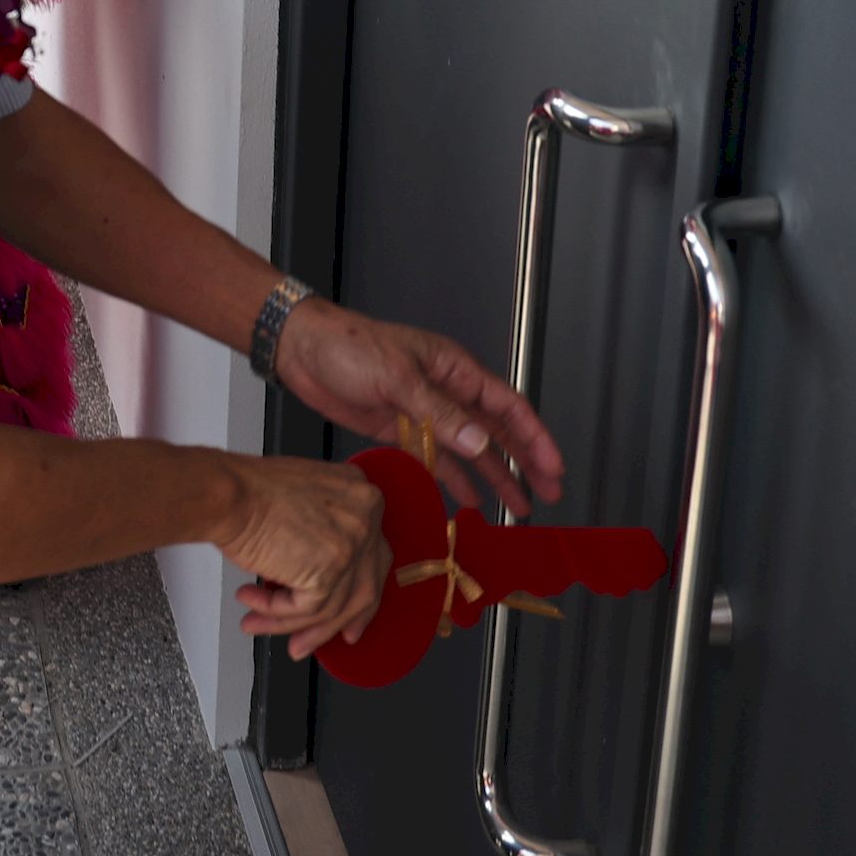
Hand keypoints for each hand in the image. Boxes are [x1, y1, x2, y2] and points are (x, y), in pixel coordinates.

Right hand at [217, 454, 393, 658]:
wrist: (229, 493)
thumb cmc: (250, 490)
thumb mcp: (304, 501)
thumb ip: (323, 530)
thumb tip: (316, 573)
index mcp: (362, 497)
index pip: (375, 555)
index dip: (360, 590)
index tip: (349, 616)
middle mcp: (366, 519)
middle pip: (363, 587)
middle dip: (337, 622)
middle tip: (311, 639)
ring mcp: (352, 546)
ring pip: (331, 607)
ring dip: (291, 623)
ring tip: (257, 623)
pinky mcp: (329, 573)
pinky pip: (305, 610)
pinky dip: (274, 613)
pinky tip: (251, 604)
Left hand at [277, 299, 565, 516]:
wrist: (302, 350)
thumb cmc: (349, 347)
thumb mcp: (397, 376)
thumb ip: (439, 411)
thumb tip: (480, 442)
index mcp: (455, 370)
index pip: (508, 406)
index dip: (535, 437)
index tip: (553, 467)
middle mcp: (447, 393)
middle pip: (497, 432)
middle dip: (525, 463)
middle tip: (549, 494)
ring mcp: (425, 414)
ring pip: (471, 450)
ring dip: (494, 477)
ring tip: (518, 508)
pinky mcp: (401, 431)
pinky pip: (436, 460)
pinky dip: (454, 480)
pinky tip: (467, 502)